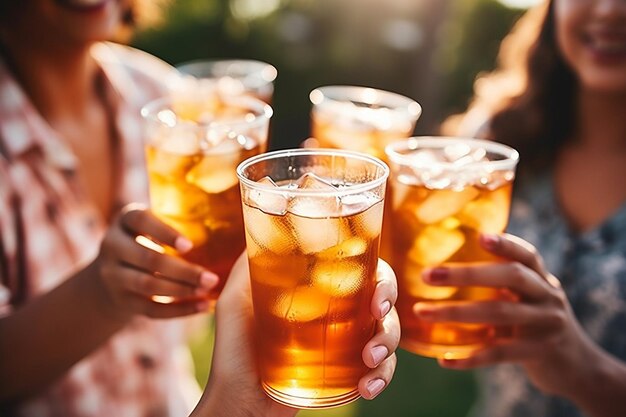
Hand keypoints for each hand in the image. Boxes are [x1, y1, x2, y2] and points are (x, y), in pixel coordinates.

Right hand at [94, 204, 218, 321]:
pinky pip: (151, 309)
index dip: (164, 232)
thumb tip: (225, 227)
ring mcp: (113, 276)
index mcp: (124, 220)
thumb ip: (175, 222)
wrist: (110, 275)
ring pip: (149, 285)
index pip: (140, 220)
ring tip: (207, 290)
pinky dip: (179, 310)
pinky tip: (203, 306)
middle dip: (182, 270)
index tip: (189, 246)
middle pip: (148, 259)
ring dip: (182, 290)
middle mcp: (112, 246)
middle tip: (211, 278)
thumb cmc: (147, 241)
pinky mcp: (122, 301)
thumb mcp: (149, 226)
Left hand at [194, 255, 398, 416]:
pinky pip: (380, 369)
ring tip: (370, 362)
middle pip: (382, 300)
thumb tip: (259, 229)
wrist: (238, 402)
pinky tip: (367, 388)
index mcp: (319, 290)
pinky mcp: (347, 371)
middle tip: (378, 318)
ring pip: (388, 333)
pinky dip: (382, 377)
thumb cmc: (233, 351)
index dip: (380, 278)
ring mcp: (344, 342)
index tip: (376, 296)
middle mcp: (337, 312)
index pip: (362, 272)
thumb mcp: (234, 303)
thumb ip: (247, 268)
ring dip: (387, 344)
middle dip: (389, 310)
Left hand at [413, 233, 595, 397]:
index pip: (527, 254)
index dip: (506, 243)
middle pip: (511, 276)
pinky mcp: (540, 353)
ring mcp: (546, 324)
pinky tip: (444, 360)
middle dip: (467, 274)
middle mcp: (547, 296)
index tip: (480, 236)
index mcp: (542, 279)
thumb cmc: (536, 323)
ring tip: (422, 312)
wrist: (577, 365)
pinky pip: (500, 354)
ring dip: (456, 313)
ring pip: (499, 313)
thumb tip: (444, 271)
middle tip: (427, 275)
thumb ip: (502, 285)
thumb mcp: (528, 298)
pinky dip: (470, 357)